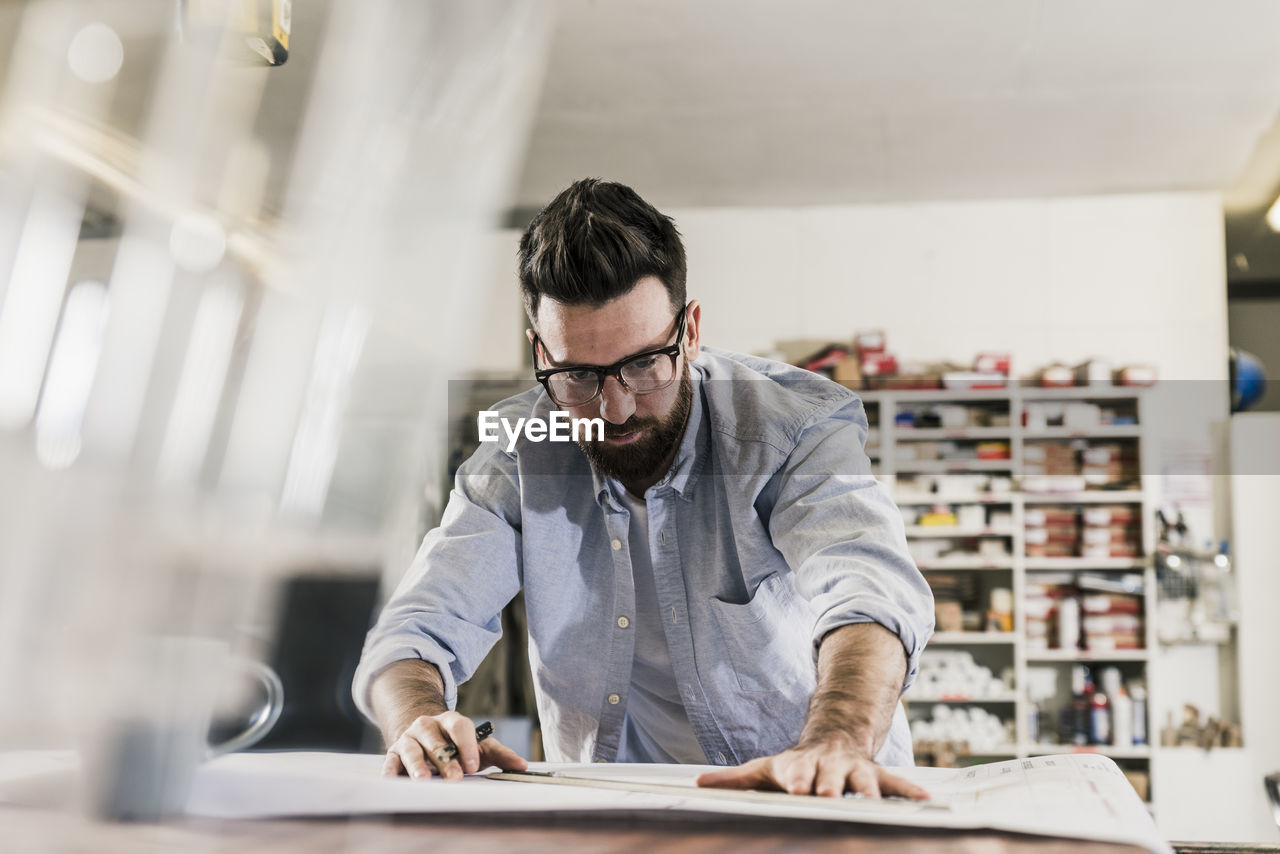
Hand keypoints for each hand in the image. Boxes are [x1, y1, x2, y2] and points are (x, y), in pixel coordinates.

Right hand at [382, 711, 527, 780]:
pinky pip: (390, 760)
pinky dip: (390, 770)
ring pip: (412, 748)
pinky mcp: (393, 752)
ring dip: (418, 764)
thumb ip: (499, 754)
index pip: (459, 726)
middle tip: (455, 778)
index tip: (474, 765)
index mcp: (451, 721)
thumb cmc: (455, 744)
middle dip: (446, 759)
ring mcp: (409, 738)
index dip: (467, 745)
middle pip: (436, 740)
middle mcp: (428, 726)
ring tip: (424, 779)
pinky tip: (393, 780)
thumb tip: (522, 765)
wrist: (423, 735)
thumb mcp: (477, 745)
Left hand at [695, 739, 928, 799]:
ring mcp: (856, 771)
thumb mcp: (763, 769)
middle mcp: (831, 767)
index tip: (793, 787)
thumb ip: (735, 779)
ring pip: (866, 779)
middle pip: (832, 776)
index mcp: (802, 766)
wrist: (832, 739)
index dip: (795, 778)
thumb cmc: (794, 766)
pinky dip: (911, 791)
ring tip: (873, 798)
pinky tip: (926, 800)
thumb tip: (698, 783)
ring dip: (869, 789)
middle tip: (829, 794)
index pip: (796, 772)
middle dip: (831, 784)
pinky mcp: (878, 776)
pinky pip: (897, 783)